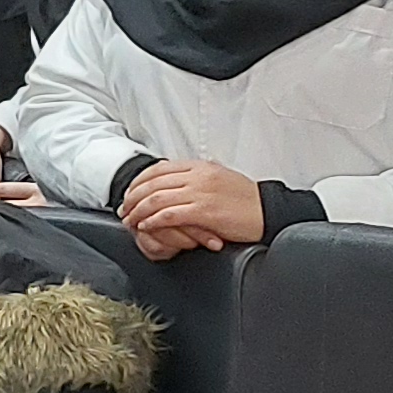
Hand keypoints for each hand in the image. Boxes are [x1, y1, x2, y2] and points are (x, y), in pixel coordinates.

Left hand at [118, 157, 264, 256]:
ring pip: (157, 199)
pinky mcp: (205, 211)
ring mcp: (201, 192)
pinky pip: (169, 215)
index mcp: (200, 166)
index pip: (157, 170)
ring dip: (138, 211)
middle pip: (152, 184)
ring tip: (131, 220)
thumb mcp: (218, 178)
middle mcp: (198, 176)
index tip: (129, 194)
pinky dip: (153, 221)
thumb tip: (174, 179)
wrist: (268, 211)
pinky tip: (146, 226)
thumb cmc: (245, 200)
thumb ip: (196, 177)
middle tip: (124, 210)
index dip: (138, 183)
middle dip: (133, 198)